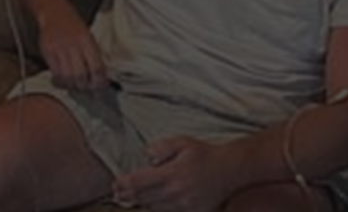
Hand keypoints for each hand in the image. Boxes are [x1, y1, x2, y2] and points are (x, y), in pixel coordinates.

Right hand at [38, 13, 107, 91]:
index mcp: (87, 41)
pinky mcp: (47, 53)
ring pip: (67, 77)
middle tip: (89, 90)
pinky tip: (64, 80)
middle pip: (81, 76)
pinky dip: (61, 81)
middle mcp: (72, 45)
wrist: (53, 12)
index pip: (97, 68)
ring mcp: (58, 49)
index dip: (100, 82)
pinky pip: (55, 73)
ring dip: (73, 86)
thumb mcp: (89, 36)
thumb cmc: (73, 24)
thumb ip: (93, 55)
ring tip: (76, 86)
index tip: (101, 87)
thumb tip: (99, 77)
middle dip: (86, 87)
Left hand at [110, 137, 235, 211]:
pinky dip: (158, 208)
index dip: (123, 185)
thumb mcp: (183, 143)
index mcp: (172, 174)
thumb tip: (148, 157)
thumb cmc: (206, 155)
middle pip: (143, 198)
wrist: (231, 170)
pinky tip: (153, 202)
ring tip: (132, 197)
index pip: (139, 183)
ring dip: (142, 203)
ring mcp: (184, 205)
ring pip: (154, 208)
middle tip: (117, 193)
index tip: (116, 184)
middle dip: (127, 196)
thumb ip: (162, 148)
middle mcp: (176, 192)